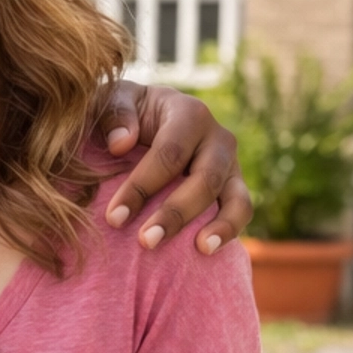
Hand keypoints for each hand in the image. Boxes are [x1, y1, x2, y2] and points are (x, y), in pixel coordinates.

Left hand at [96, 80, 251, 252]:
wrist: (144, 120)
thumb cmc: (122, 114)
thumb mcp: (110, 101)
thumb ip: (114, 114)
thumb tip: (121, 143)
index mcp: (189, 113)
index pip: (170, 153)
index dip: (142, 186)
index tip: (113, 218)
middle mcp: (217, 138)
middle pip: (205, 179)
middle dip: (175, 212)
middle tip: (146, 241)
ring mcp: (230, 165)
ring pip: (236, 198)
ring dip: (218, 226)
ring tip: (199, 249)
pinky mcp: (233, 187)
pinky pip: (241, 210)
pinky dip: (230, 231)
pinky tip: (206, 252)